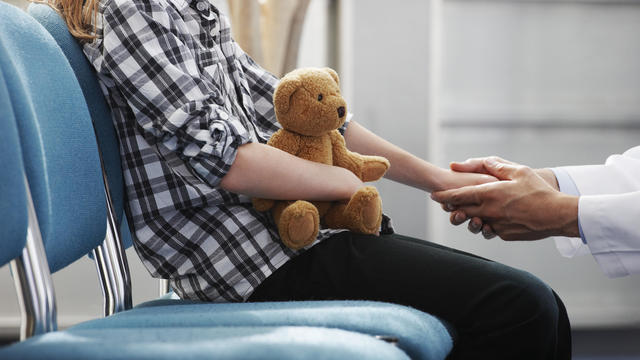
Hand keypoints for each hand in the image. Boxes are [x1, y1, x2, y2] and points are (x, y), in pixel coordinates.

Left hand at [431, 157, 579, 239]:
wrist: (557, 215)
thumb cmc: (539, 191)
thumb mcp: (519, 171)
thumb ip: (496, 166)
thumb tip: (480, 161)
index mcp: (490, 194)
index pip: (459, 196)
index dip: (443, 196)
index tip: (433, 195)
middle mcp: (489, 211)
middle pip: (461, 210)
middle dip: (452, 207)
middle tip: (446, 204)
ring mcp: (495, 225)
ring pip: (473, 222)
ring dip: (469, 218)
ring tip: (469, 212)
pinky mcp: (503, 235)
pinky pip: (489, 229)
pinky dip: (487, 224)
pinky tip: (492, 218)